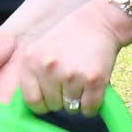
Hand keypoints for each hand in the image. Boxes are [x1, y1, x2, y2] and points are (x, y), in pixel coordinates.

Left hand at [0, 0, 127, 123]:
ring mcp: (71, 75)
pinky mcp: (93, 80)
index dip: (42, 103)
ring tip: (82, 82)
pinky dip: (92, 105)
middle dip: (62, 99)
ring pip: (72, 108)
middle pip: (53, 106)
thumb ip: (34, 74)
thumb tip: (36, 105)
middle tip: (70, 82)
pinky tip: (92, 89)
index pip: (31, 100)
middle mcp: (48, 69)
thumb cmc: (69, 37)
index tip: (50, 98)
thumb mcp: (41, 50)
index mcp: (31, 61)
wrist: (99, 22)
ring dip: (78, 101)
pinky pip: (89, 108)